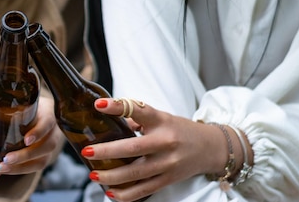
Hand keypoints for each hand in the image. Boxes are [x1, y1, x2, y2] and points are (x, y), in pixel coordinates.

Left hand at [0, 95, 62, 180]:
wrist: (42, 113)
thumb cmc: (27, 106)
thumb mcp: (16, 102)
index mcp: (48, 113)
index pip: (48, 123)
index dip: (39, 132)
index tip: (26, 140)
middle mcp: (53, 130)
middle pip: (45, 146)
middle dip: (25, 155)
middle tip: (6, 159)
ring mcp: (51, 145)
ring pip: (42, 159)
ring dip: (21, 166)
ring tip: (1, 168)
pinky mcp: (45, 156)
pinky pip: (35, 166)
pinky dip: (18, 170)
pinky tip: (2, 172)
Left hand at [81, 98, 226, 201]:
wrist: (210, 147)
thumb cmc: (179, 130)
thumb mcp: (160, 117)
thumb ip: (136, 119)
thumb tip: (109, 122)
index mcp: (161, 120)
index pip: (138, 110)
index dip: (118, 106)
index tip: (99, 105)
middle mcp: (165, 141)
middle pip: (133, 148)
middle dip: (108, 152)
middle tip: (88, 152)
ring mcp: (168, 163)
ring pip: (136, 173)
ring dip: (112, 176)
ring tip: (94, 174)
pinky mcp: (169, 179)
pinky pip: (145, 190)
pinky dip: (127, 194)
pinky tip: (111, 193)